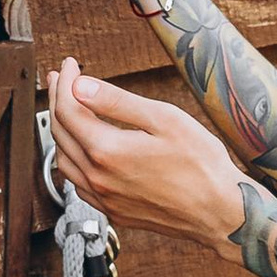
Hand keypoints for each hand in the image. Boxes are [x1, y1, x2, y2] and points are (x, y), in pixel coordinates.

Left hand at [46, 58, 244, 249]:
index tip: (70, 64)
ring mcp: (103, 198)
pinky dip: (72, 159)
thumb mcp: (164, 119)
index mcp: (107, 151)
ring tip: (67, 108)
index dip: (65, 82)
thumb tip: (79, 86)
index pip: (68, 109)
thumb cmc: (201, 164)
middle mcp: (98, 177)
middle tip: (61, 79)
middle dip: (58, 100)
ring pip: (64, 159)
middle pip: (60, 132)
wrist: (219, 212)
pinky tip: (81, 149)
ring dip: (61, 130)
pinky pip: (77, 183)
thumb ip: (117, 102)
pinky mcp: (113, 211)